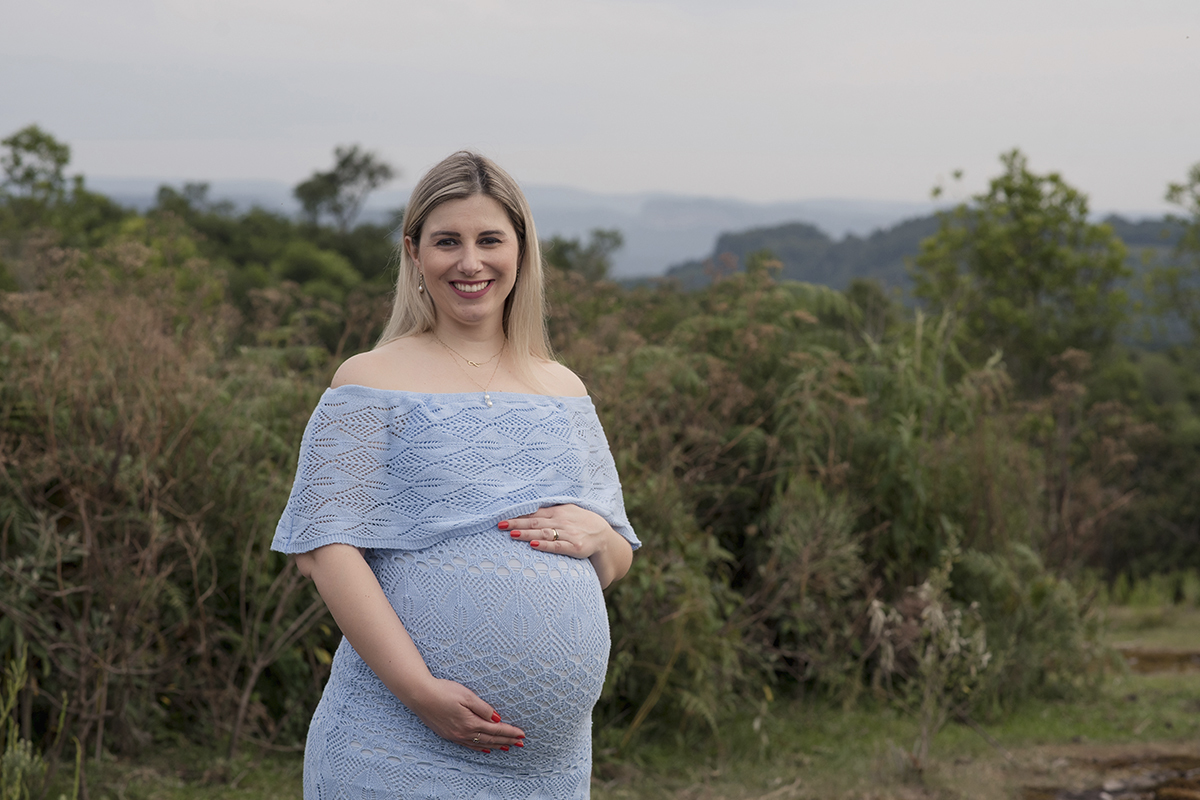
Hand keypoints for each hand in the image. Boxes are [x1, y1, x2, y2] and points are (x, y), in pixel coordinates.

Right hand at [406, 677, 525, 752]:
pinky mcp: (448, 734)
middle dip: (507, 741)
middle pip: (490, 739)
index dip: (510, 732)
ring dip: (495, 746)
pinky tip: (485, 749)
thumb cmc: (443, 691)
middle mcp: (464, 733)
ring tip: (507, 747)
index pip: (496, 730)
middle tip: (520, 743)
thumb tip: (497, 718)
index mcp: (470, 723)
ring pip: (481, 744)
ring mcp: (455, 735)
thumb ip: (483, 708)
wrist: (419, 695)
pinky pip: (469, 745)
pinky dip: (480, 747)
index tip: (522, 734)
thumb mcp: (466, 695)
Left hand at [500, 504, 611, 559]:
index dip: (517, 515)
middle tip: (500, 525)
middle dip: (517, 524)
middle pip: (535, 522)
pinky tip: (534, 545)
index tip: (501, 516)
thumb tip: (526, 511)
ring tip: (513, 534)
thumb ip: (548, 512)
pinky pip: (558, 546)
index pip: (534, 513)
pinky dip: (545, 545)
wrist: (604, 535)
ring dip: (527, 534)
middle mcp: (562, 521)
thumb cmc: (580, 523)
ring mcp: (569, 534)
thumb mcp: (566, 512)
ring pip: (544, 533)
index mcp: (558, 512)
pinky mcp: (575, 547)